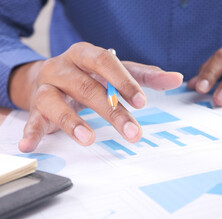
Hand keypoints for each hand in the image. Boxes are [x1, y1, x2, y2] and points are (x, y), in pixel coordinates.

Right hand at [9, 42, 182, 152]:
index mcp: (84, 54)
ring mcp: (46, 87)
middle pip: (86, 87)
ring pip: (55, 102)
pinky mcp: (35, 107)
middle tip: (132, 133)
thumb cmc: (89, 74)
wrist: (50, 76)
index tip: (141, 101)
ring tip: (88, 139)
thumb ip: (144, 76)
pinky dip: (32, 132)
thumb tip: (176, 78)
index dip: (122, 80)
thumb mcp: (116, 72)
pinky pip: (32, 120)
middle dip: (111, 111)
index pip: (104, 61)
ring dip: (72, 122)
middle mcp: (63, 67)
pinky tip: (30, 146)